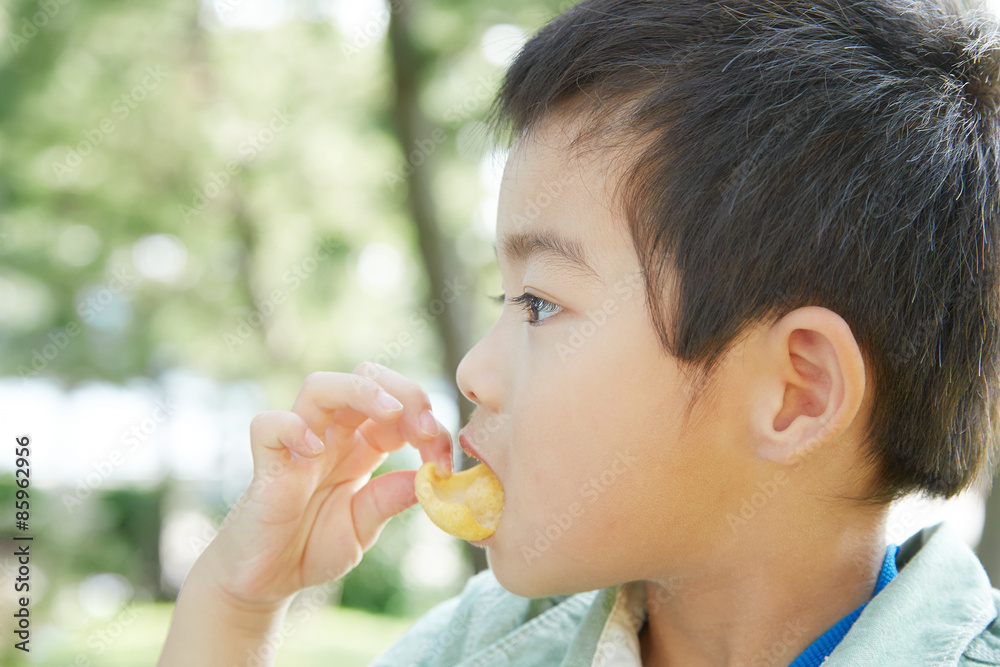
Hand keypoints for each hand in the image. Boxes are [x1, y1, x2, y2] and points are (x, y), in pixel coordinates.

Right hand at [196, 362, 452, 608]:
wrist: (265, 580)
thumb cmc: (311, 547)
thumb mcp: (362, 528)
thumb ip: (389, 500)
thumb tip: (427, 478)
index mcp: (361, 445)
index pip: (399, 408)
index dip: (428, 424)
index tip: (446, 461)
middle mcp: (331, 435)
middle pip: (365, 378)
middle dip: (404, 392)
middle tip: (427, 428)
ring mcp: (297, 444)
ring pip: (320, 386)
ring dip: (360, 390)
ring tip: (391, 413)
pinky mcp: (266, 463)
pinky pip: (268, 425)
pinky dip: (292, 428)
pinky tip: (314, 451)